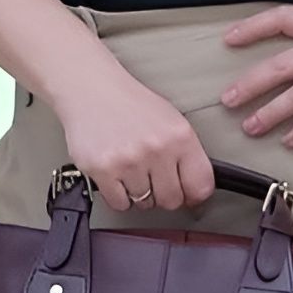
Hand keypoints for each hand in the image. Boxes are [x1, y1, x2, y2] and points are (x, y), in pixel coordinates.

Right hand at [51, 57, 215, 213]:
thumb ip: (186, 155)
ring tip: (131, 169)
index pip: (201, 186)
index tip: (188, 196)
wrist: (91, 89)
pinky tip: (117, 175)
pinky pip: (120, 203)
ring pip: (144, 203)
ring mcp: (129, 161)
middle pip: (172, 200)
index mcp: (180, 136)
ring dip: (138, 193)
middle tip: (153, 179)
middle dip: (163, 194)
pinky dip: (118, 195)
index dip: (194, 196)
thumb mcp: (171, 121)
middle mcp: (157, 149)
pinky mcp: (103, 170)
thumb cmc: (130, 104)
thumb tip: (195, 191)